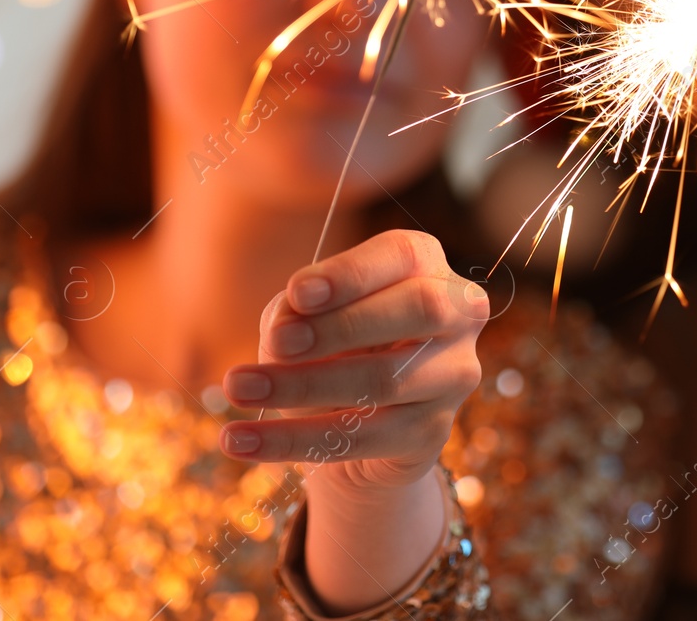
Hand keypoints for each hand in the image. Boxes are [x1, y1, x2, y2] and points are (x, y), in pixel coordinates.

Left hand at [218, 229, 487, 498]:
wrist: (353, 420)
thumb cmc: (330, 344)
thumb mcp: (305, 316)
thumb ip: (296, 310)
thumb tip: (289, 322)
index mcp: (429, 267)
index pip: (404, 255)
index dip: (353, 272)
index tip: (297, 291)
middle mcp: (458, 314)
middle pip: (418, 309)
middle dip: (342, 326)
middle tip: (276, 344)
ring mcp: (454, 375)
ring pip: (385, 379)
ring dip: (302, 385)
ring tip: (238, 387)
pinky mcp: (432, 432)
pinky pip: (363, 438)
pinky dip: (292, 440)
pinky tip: (241, 440)